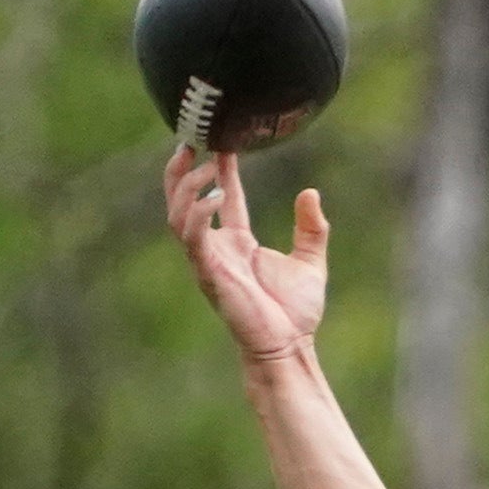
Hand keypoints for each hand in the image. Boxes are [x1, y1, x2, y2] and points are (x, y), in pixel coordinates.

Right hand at [164, 144, 324, 363]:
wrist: (289, 347)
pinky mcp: (208, 271)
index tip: (222, 141)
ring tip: (204, 163)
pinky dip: (198, 211)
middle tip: (191, 141)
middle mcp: (217, 249)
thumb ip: (312, 229)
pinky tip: (215, 194)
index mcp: (237, 244)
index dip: (220, 169)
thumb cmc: (296, 314)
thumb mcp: (311, 261)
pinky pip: (191, 234)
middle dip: (182, 172)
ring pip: (177, 213)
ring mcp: (208, 260)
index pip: (221, 197)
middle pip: (184, 201)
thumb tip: (310, 193)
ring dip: (186, 186)